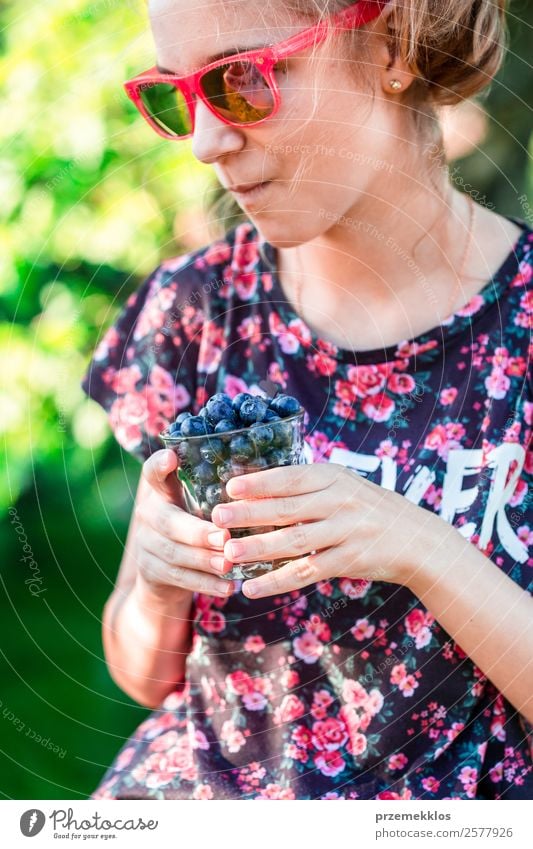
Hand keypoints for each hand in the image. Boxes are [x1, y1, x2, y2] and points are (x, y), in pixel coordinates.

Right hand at [135, 449, 234, 599]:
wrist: (164, 575)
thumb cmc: (195, 528)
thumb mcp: (199, 507)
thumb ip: (216, 496)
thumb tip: (262, 484)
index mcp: (162, 493)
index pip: (152, 473)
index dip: (159, 465)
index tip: (171, 457)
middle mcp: (149, 515)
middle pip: (167, 521)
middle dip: (197, 532)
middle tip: (225, 538)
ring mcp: (146, 545)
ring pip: (174, 553)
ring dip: (204, 560)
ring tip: (228, 564)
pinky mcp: (150, 572)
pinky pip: (179, 578)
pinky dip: (205, 584)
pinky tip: (227, 587)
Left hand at [210, 462, 445, 598]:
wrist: (417, 539)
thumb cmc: (369, 509)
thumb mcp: (344, 486)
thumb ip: (308, 487)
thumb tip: (255, 488)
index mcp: (333, 477)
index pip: (290, 478)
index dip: (259, 483)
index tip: (230, 487)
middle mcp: (340, 501)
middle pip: (287, 508)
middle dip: (249, 514)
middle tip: (218, 519)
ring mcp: (347, 531)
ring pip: (295, 541)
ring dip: (259, 549)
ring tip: (229, 554)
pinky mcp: (350, 560)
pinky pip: (307, 572)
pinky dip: (278, 581)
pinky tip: (252, 588)